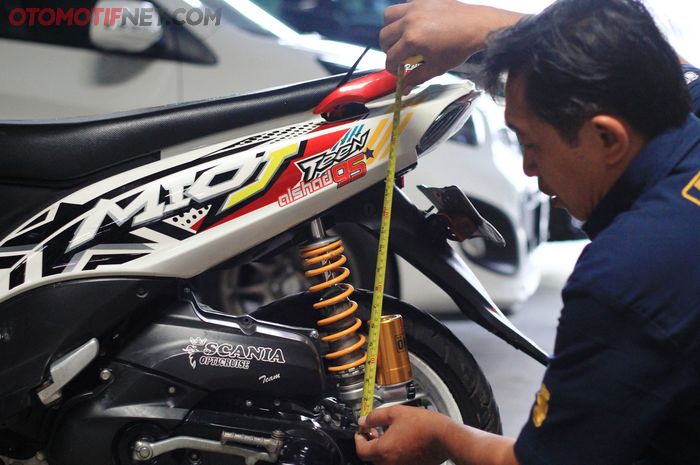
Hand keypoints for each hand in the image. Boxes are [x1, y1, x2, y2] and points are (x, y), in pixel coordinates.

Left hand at [354, 405, 451, 464]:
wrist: (444, 437)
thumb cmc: (424, 425)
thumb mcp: (394, 412)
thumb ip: (375, 417)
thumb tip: (364, 420)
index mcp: (383, 450)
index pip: (361, 450)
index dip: (359, 439)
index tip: (361, 431)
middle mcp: (390, 463)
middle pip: (371, 456)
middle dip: (370, 442)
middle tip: (374, 430)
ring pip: (384, 459)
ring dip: (382, 447)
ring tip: (389, 433)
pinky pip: (396, 461)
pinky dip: (394, 452)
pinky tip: (401, 439)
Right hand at [380, 1, 523, 87]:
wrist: (477, 26)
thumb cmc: (459, 47)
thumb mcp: (437, 68)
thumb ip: (417, 77)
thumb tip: (404, 87)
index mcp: (412, 40)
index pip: (391, 57)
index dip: (391, 68)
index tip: (397, 70)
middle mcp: (409, 21)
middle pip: (384, 36)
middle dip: (388, 49)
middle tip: (398, 55)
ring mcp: (415, 7)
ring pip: (388, 17)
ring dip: (390, 28)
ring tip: (400, 36)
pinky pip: (403, 6)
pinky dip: (402, 16)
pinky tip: (413, 24)